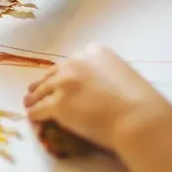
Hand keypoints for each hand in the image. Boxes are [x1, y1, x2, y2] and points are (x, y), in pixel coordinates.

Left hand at [23, 45, 171, 155]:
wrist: (141, 120)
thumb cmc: (140, 103)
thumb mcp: (122, 74)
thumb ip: (102, 73)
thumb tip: (92, 86)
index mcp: (93, 51)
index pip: (69, 64)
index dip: (63, 76)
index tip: (60, 84)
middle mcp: (75, 61)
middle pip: (52, 75)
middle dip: (45, 85)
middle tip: (36, 93)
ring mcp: (64, 82)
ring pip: (40, 91)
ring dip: (35, 99)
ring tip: (30, 104)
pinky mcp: (57, 104)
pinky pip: (38, 110)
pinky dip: (34, 114)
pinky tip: (33, 118)